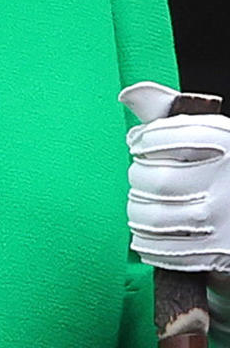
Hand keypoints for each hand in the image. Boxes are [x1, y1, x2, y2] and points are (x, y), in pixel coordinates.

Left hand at [120, 80, 229, 275]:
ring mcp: (222, 219)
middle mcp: (225, 179)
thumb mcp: (206, 136)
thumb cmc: (221, 168)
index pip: (167, 136)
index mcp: (224, 142)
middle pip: (157, 180)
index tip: (137, 143)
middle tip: (140, 175)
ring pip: (156, 217)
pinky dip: (147, 243)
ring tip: (139, 204)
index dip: (143, 140)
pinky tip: (147, 234)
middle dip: (138, 177)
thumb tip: (127, 94)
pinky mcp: (217, 253)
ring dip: (137, 211)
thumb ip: (166, 113)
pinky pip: (166, 250)